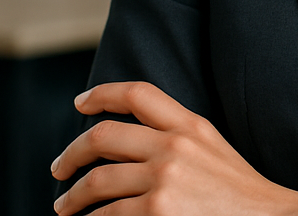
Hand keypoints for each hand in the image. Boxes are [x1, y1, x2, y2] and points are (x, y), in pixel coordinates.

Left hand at [51, 81, 297, 215]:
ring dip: (71, 197)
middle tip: (59, 167)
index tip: (80, 103)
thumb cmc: (238, 193)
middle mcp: (174, 146)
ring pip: (96, 181)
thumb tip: (132, 143)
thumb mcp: (211, 149)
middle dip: (71, 153)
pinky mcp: (155, 214)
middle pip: (104, 135)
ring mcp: (164, 180)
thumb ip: (178, 138)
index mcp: (190, 125)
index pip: (139, 94)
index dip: (103, 93)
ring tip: (64, 206)